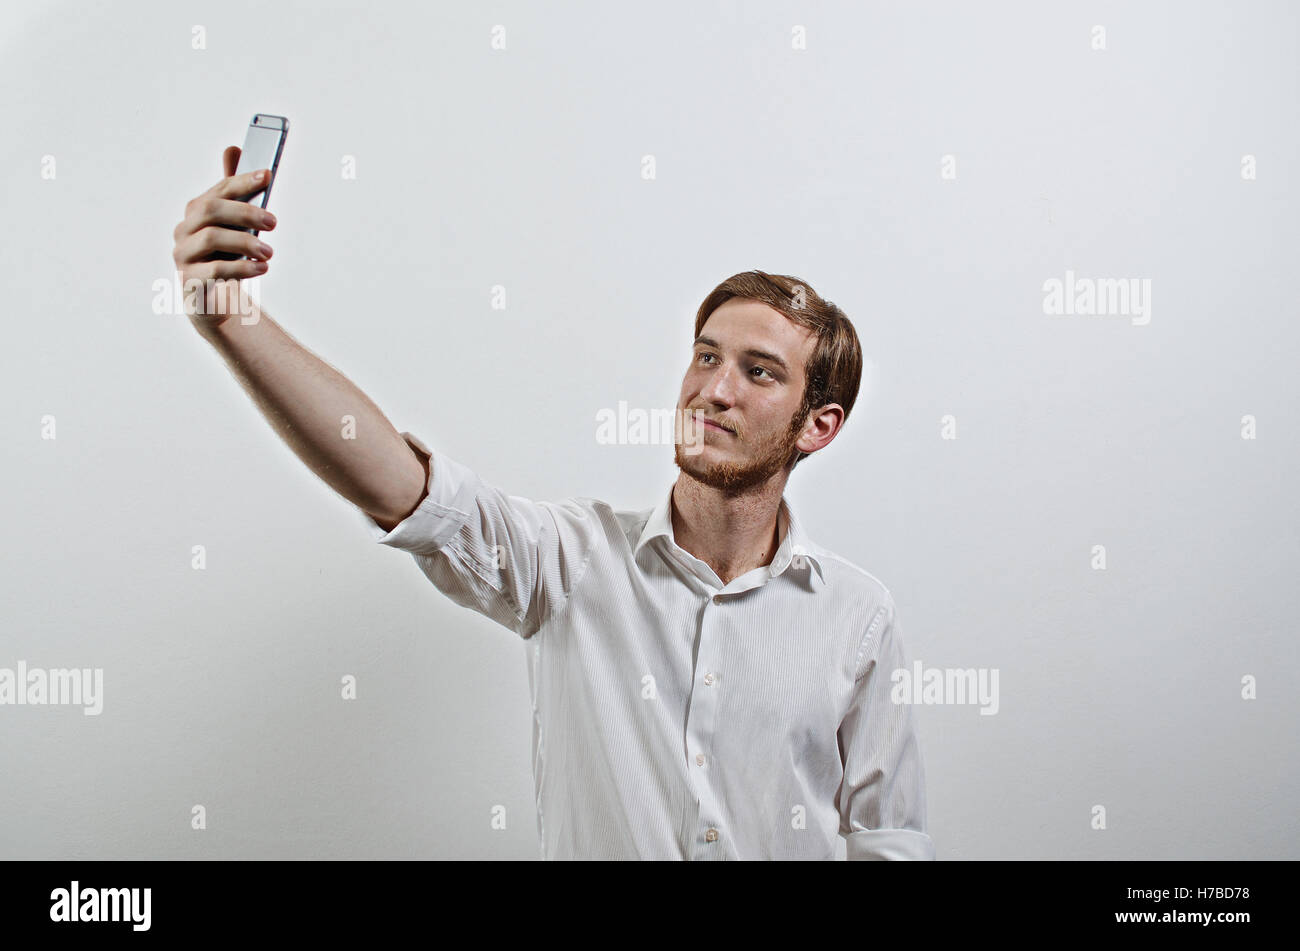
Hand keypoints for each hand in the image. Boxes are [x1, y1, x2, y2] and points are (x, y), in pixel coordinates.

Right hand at [172, 146, 276, 327]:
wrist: (211, 299)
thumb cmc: (225, 257)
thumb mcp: (234, 227)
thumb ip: (234, 193)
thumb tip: (233, 148)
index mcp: (196, 212)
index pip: (219, 190)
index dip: (242, 181)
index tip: (267, 176)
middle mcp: (185, 230)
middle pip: (211, 210)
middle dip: (245, 212)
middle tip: (273, 222)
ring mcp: (184, 255)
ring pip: (212, 238)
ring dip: (246, 242)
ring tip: (269, 252)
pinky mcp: (190, 281)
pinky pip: (214, 270)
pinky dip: (241, 268)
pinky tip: (261, 268)